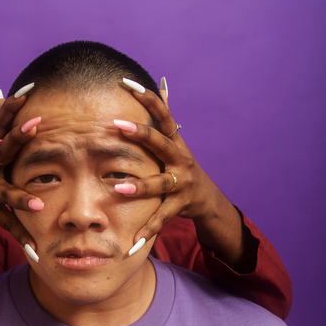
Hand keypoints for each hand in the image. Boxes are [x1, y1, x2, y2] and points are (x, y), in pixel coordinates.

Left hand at [115, 84, 222, 244]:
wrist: (208, 201)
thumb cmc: (182, 169)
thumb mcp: (175, 144)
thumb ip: (165, 120)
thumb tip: (162, 86)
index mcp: (177, 144)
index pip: (163, 116)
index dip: (149, 99)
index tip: (128, 84)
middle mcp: (181, 160)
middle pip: (161, 144)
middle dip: (140, 134)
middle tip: (117, 125)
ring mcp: (183, 184)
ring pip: (160, 184)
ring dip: (140, 186)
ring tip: (118, 187)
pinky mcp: (181, 206)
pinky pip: (161, 218)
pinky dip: (147, 230)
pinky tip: (133, 241)